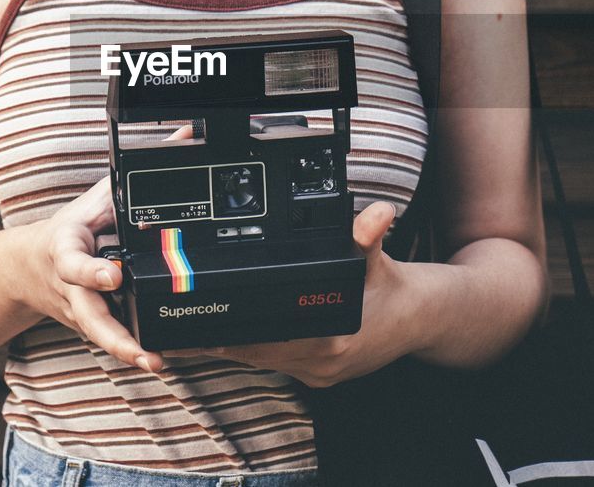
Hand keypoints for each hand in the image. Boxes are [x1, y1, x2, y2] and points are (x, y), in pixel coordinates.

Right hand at [6, 125, 193, 373]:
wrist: (24, 267)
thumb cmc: (73, 227)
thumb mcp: (100, 194)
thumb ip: (138, 168)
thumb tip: (186, 136)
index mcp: (66, 250)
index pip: (74, 263)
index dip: (93, 271)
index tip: (114, 276)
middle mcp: (70, 286)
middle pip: (88, 313)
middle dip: (113, 333)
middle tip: (141, 350)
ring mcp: (78, 310)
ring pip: (98, 334)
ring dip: (125, 351)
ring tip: (155, 363)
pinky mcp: (89, 324)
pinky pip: (109, 338)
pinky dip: (131, 350)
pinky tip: (158, 359)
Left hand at [162, 201, 419, 387]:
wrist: (419, 319)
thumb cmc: (391, 288)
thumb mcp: (377, 258)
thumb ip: (368, 235)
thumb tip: (376, 216)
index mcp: (331, 339)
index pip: (266, 342)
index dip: (229, 337)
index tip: (197, 330)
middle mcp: (323, 362)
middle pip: (255, 356)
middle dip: (216, 344)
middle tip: (174, 337)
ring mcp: (320, 373)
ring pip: (262, 363)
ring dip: (229, 350)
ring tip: (187, 341)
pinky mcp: (320, 377)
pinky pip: (276, 365)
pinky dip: (252, 353)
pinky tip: (227, 342)